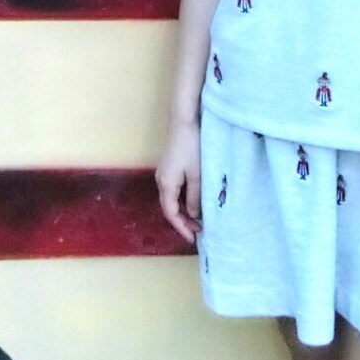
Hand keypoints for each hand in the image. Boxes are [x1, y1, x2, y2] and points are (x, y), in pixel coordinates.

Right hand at [155, 118, 201, 244]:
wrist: (184, 120)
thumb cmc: (191, 147)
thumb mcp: (197, 175)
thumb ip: (194, 197)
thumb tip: (192, 214)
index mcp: (166, 185)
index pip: (171, 214)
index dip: (181, 228)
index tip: (193, 238)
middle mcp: (161, 180)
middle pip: (169, 207)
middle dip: (183, 221)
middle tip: (198, 231)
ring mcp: (163, 172)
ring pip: (171, 198)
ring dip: (183, 210)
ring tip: (198, 218)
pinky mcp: (169, 165)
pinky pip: (173, 189)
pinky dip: (182, 199)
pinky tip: (193, 200)